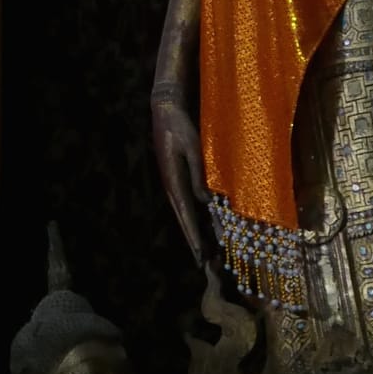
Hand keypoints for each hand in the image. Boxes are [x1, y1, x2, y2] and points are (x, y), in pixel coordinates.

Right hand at [151, 87, 209, 263]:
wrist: (165, 111)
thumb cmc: (179, 127)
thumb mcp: (192, 149)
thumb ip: (199, 175)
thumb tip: (207, 201)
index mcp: (173, 181)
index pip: (185, 215)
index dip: (193, 236)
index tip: (199, 255)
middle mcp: (172, 186)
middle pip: (184, 219)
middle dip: (193, 240)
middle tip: (202, 262)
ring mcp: (173, 182)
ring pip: (186, 212)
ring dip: (196, 230)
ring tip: (206, 249)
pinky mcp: (178, 177)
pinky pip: (188, 201)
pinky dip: (196, 215)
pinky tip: (205, 221)